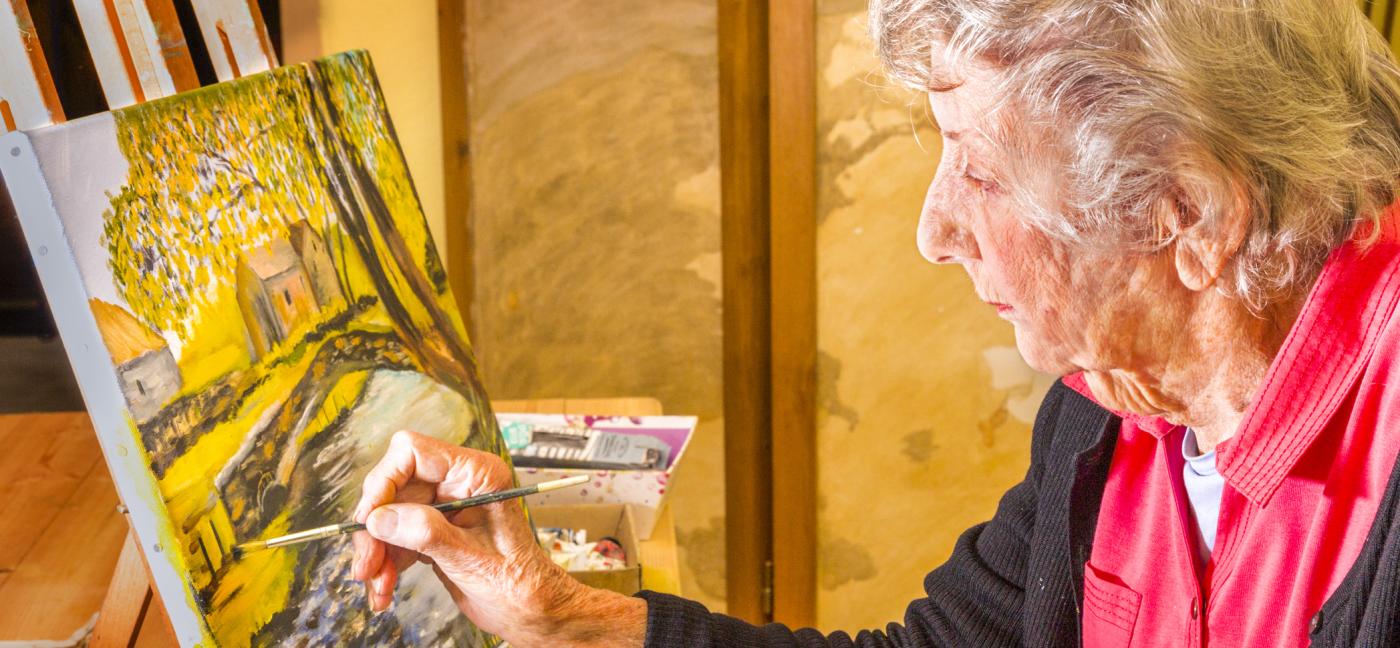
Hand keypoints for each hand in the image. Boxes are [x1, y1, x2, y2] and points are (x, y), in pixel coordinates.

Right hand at [351, 430, 644, 647]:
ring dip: (377, 551)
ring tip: (376, 586)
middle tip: (365, 565)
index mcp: (478, 475)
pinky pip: (397, 536)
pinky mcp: (434, 529)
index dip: (384, 481)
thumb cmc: (518, 584)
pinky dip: (386, 562)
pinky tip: (383, 589)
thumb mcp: (470, 559)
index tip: (370, 518)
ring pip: (390, 515)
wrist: (531, 611)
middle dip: (376, 528)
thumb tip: (381, 518)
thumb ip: (426, 533)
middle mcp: (459, 483)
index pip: (414, 453)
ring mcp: (445, 506)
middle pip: (394, 487)